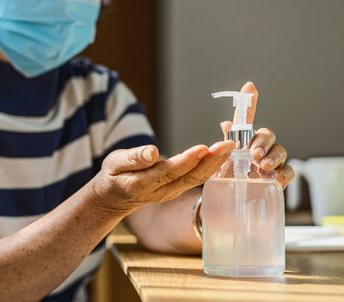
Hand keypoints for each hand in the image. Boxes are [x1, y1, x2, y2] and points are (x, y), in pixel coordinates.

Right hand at [91, 141, 234, 213]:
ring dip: (216, 163)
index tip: (204, 148)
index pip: (170, 171)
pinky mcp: (177, 189)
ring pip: (197, 178)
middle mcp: (162, 191)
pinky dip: (212, 166)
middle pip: (190, 176)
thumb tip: (153, 152)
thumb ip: (133, 158)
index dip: (188, 161)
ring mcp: (172, 192)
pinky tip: (222, 154)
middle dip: (212, 160)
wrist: (115, 199)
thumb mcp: (113, 164)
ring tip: (230, 146)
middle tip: (229, 143)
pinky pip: (197, 178)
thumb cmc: (113, 176)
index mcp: (144, 184)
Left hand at [220, 82, 293, 188]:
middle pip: (267, 135)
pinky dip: (285, 173)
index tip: (249, 87)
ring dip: (273, 157)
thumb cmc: (227, 178)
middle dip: (262, 142)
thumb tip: (226, 124)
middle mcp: (260, 147)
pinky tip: (278, 178)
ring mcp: (271, 161)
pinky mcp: (279, 177)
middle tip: (254, 154)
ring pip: (280, 151)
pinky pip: (288, 171)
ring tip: (263, 167)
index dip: (249, 102)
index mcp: (243, 139)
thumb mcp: (221, 162)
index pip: (247, 119)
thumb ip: (224, 144)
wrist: (230, 201)